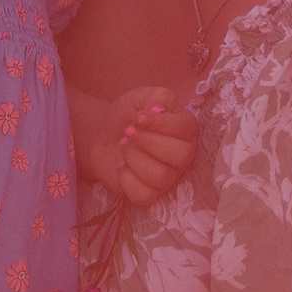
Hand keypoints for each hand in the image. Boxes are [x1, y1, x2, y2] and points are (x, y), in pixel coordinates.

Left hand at [82, 85, 199, 205]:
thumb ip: (158, 97)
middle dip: (146, 141)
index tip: (137, 117)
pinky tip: (122, 167)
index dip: (160, 123)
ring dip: (133, 157)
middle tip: (128, 132)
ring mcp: (169, 177)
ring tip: (124, 146)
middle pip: (178, 156)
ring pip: (159, 176)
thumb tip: (159, 110)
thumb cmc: (128, 116)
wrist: (105, 136)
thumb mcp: (141, 97)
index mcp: (186, 129)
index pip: (186, 129)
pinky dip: (126, 178)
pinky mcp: (150, 194)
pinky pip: (142, 194)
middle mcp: (183, 155)